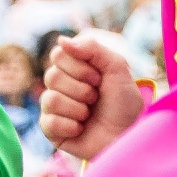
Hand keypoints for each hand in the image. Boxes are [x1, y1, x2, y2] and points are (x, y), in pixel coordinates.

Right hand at [40, 32, 142, 160]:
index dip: (79, 67)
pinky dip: (70, 126)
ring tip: (89, 114)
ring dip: (78, 109)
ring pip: (50, 99)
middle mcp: (60, 85)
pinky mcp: (51, 129)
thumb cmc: (124, 103)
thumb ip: (93, 48)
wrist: (128, 136)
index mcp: (72, 67)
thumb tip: (61, 40)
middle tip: (95, 98)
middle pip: (52, 76)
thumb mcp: (117, 68)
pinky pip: (48, 122)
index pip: (58, 54)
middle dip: (81, 90)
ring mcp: (53, 107)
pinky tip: (81, 129)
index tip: (98, 78)